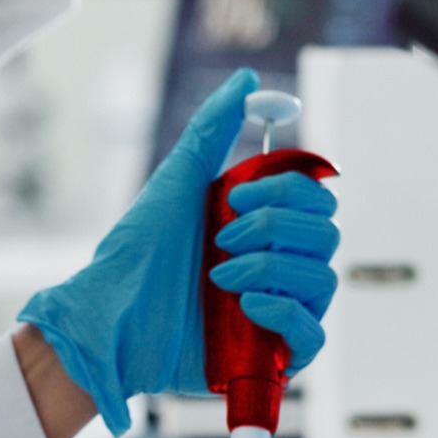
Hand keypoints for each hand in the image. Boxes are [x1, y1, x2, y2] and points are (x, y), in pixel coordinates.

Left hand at [16, 69, 338, 434]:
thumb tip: (247, 82)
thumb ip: (212, 129)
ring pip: (323, 278)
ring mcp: (279, 309)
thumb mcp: (176, 182)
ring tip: (219, 277)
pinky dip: (284, 312)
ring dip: (269, 268)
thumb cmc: (136, 254)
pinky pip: (314, 333)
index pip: (316, 197)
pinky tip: (244, 305)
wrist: (110, 318)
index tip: (235, 195)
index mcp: (262, 224)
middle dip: (274, 228)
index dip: (287, 191)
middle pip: (326, 233)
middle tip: (222, 238)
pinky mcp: (273, 355)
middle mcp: (277, 264)